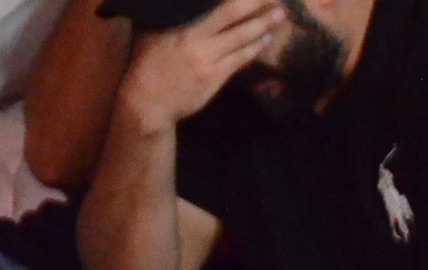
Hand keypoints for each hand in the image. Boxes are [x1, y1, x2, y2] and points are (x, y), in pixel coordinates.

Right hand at [122, 0, 287, 131]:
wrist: (148, 102)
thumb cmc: (147, 62)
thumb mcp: (152, 29)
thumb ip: (170, 12)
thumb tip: (181, 1)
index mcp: (183, 24)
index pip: (217, 4)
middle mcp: (198, 39)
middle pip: (233, 14)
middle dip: (257, 3)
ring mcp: (208, 60)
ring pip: (241, 38)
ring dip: (263, 25)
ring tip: (281, 15)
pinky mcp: (215, 79)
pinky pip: (239, 60)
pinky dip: (254, 49)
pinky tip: (266, 40)